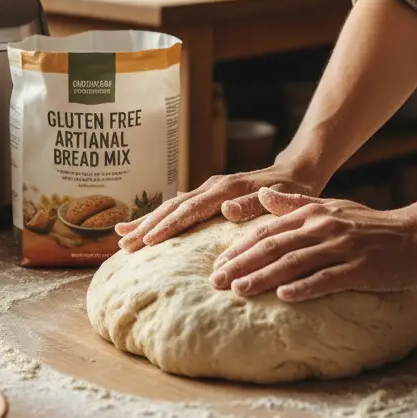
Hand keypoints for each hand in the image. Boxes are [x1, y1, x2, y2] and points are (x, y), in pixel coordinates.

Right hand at [114, 164, 317, 251]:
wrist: (295, 172)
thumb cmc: (291, 189)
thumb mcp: (281, 198)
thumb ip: (253, 204)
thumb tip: (226, 209)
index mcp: (226, 189)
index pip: (190, 209)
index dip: (168, 225)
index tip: (147, 240)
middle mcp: (213, 187)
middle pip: (173, 207)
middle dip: (147, 226)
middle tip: (123, 245)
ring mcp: (208, 190)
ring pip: (171, 206)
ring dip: (147, 222)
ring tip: (122, 237)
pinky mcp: (208, 196)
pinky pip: (179, 207)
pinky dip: (159, 217)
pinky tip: (143, 227)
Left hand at [209, 188, 416, 300]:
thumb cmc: (372, 226)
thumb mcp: (332, 208)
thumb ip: (296, 203)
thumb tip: (262, 195)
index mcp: (313, 214)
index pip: (267, 231)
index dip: (240, 247)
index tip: (217, 263)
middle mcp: (322, 227)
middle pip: (273, 246)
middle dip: (241, 263)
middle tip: (215, 281)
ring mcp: (341, 247)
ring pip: (294, 262)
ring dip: (264, 277)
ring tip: (239, 290)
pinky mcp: (360, 268)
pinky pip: (328, 279)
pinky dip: (305, 287)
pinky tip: (284, 296)